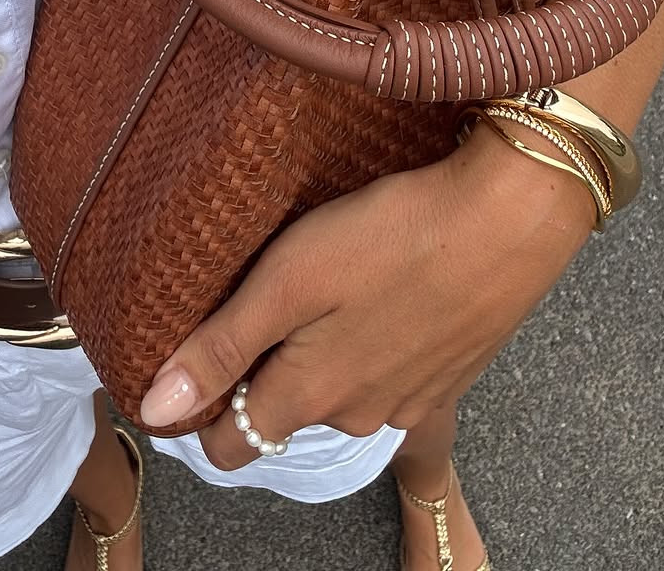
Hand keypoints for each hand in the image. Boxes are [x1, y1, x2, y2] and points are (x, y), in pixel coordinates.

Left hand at [138, 124, 594, 469]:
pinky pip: (386, 373)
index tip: (190, 362)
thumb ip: (222, 348)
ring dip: (320, 351)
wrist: (509, 217)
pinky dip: (370, 341)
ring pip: (338, 391)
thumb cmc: (392, 235)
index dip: (200, 410)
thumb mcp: (290, 279)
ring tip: (324, 284)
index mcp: (310, 395)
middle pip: (284, 412)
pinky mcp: (448, 372)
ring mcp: (410, 399)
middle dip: (261, 369)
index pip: (231, 446)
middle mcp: (358, 414)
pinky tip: (377, 289)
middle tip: (262, 294)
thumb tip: (154, 411)